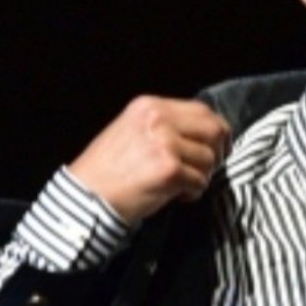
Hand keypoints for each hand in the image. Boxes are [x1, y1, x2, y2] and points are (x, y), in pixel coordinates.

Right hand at [68, 96, 231, 224]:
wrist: (86, 198)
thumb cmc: (108, 170)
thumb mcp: (133, 131)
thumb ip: (166, 126)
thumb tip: (205, 135)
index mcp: (150, 106)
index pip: (203, 110)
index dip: (217, 130)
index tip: (219, 146)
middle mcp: (158, 119)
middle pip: (214, 130)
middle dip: (219, 151)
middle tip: (207, 168)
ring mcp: (165, 143)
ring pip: (210, 159)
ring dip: (202, 176)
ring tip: (181, 184)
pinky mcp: (169, 169)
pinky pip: (200, 181)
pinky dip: (193, 192)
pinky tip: (176, 195)